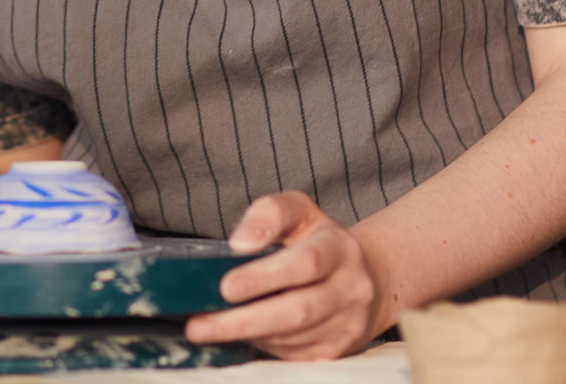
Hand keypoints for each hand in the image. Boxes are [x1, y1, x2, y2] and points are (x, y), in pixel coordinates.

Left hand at [185, 191, 391, 359]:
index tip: (226, 286)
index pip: (305, 263)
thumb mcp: (298, 211)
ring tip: (205, 329)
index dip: (264, 277)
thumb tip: (240, 243)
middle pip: (297, 311)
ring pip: (292, 337)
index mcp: (340, 249)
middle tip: (200, 324)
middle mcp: (351, 289)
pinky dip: (260, 345)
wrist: (365, 279)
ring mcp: (347, 324)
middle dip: (244, 320)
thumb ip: (269, 214)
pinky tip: (235, 335)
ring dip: (245, 335)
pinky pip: (293, 353)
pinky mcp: (336, 349)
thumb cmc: (316, 241)